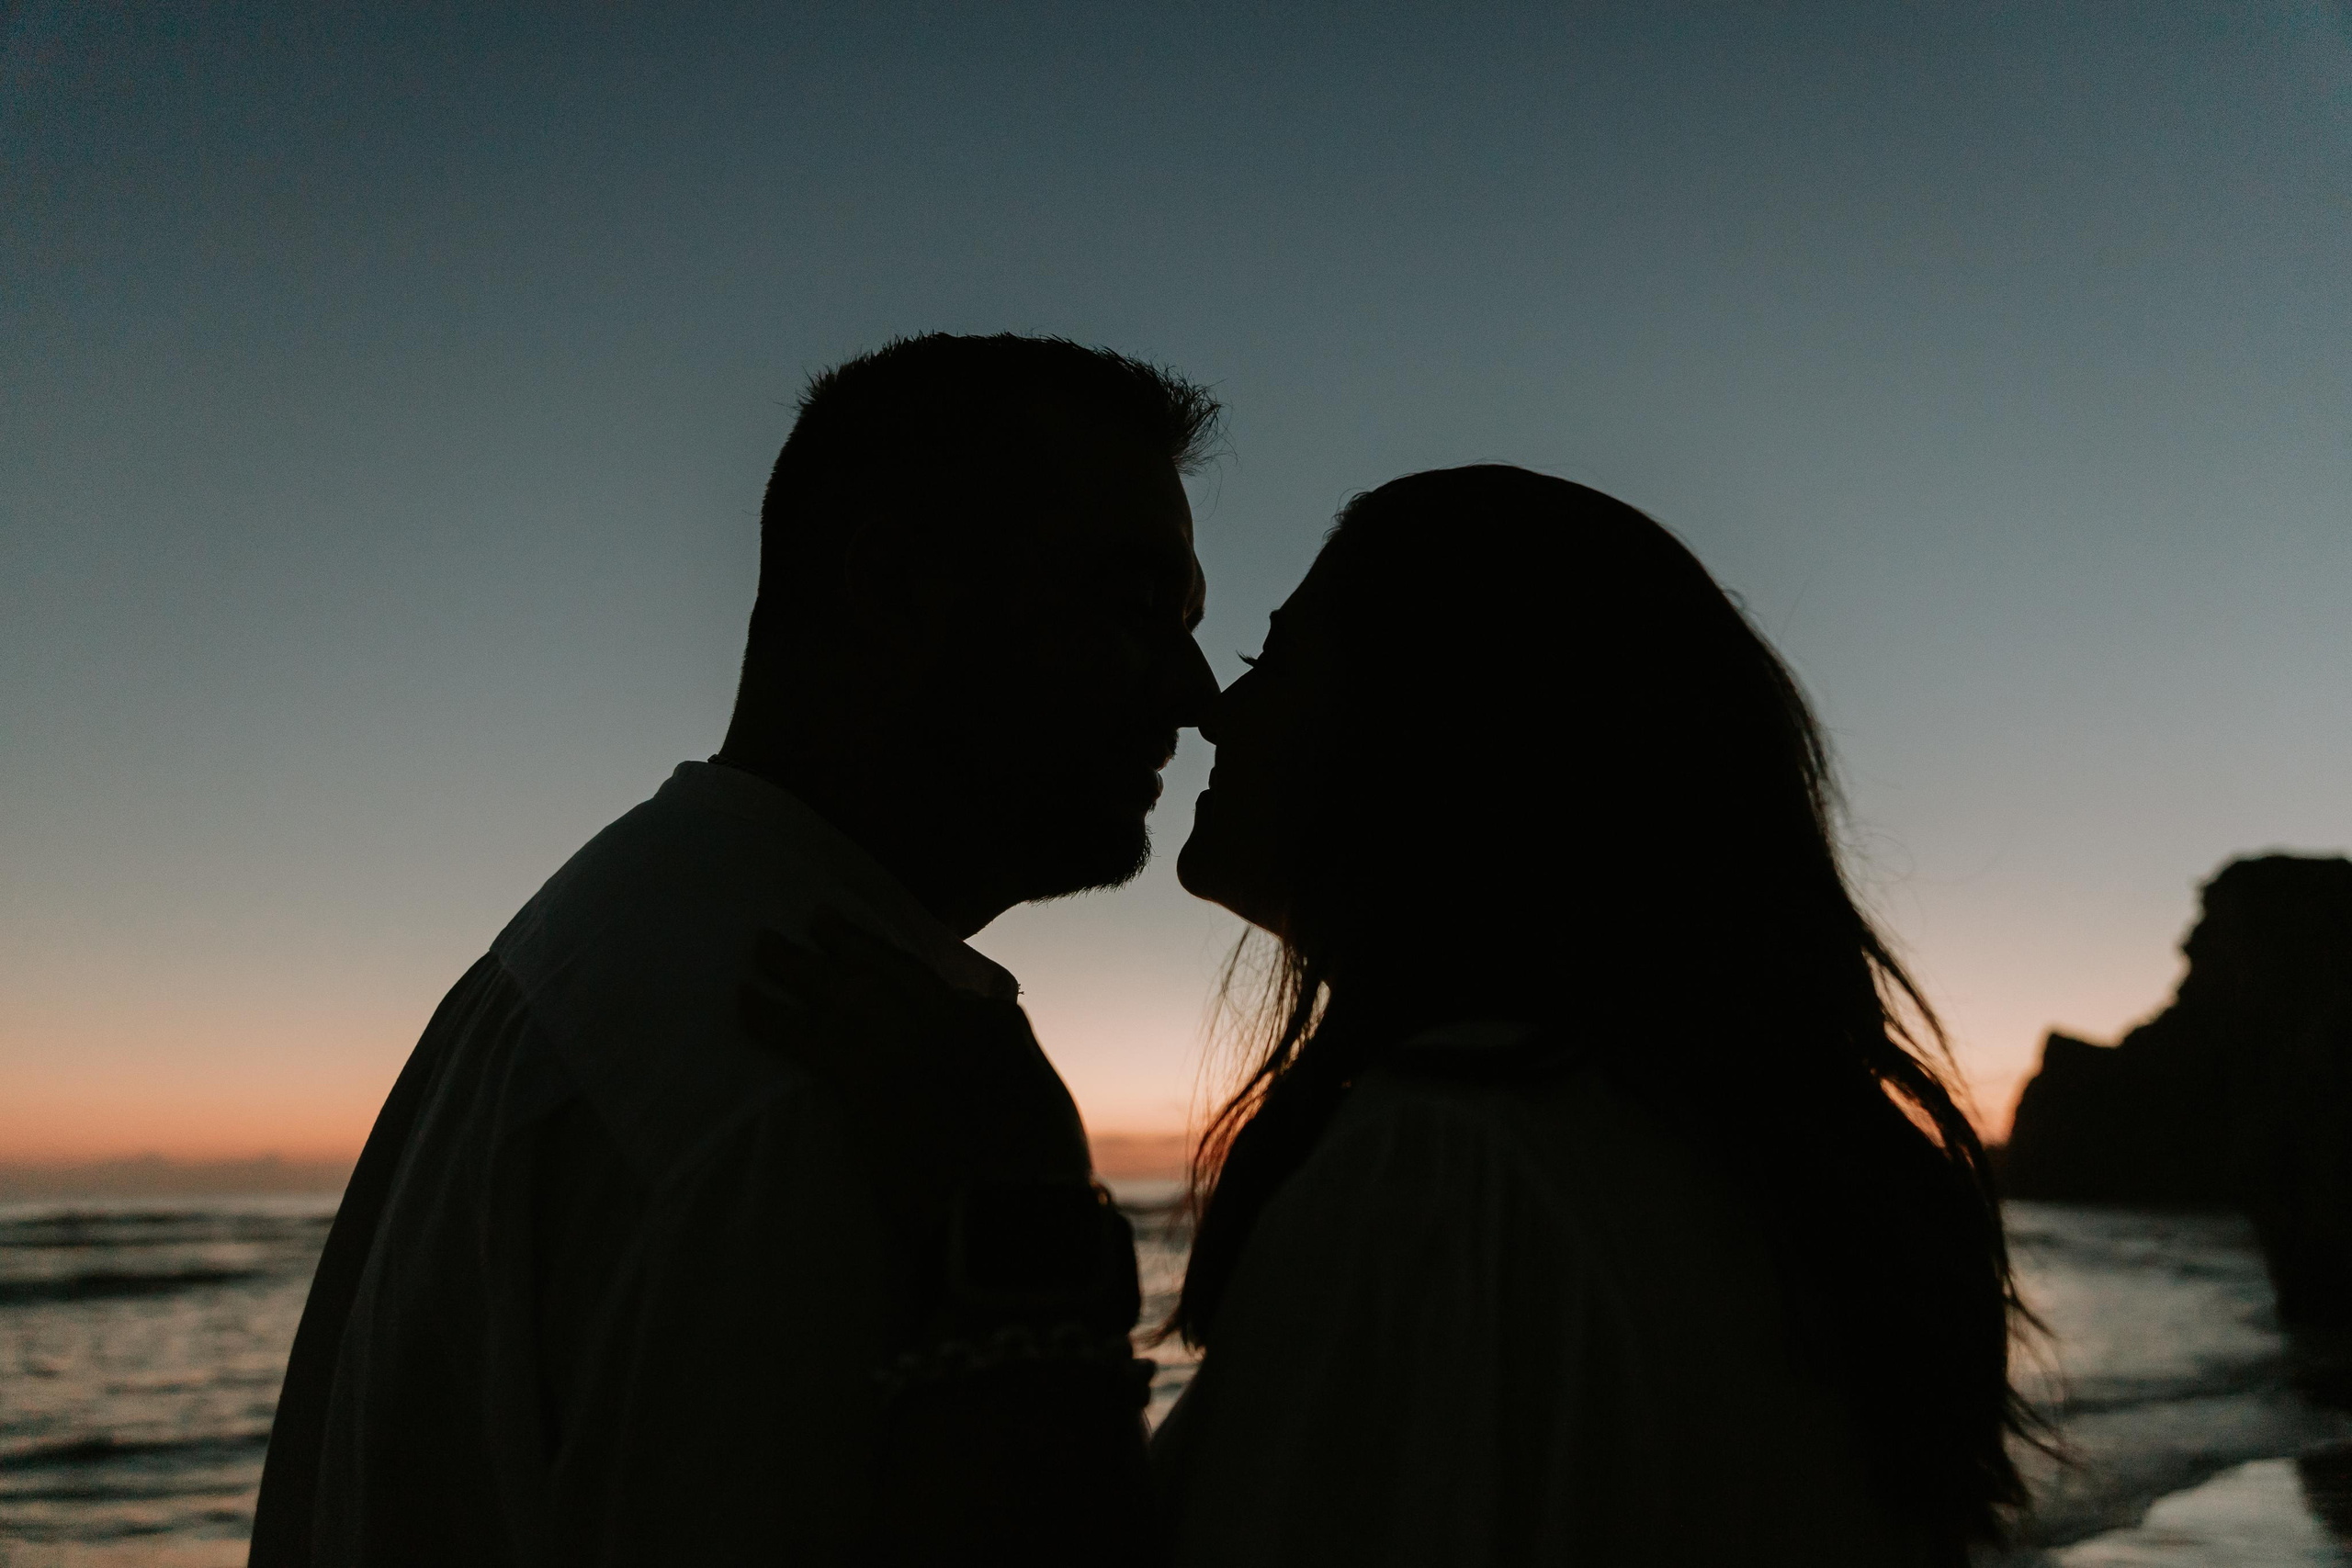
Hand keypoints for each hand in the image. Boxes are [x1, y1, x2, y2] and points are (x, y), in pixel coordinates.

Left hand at [740, 908, 1090, 1249]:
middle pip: (885, 970)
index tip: (878, 959)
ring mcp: (907, 1042)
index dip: (900, 968)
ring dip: (797, 965)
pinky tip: (745, 1000)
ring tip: (764, 944)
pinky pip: (806, 1035)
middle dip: (846, 942)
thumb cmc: (1040, 1177)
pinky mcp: (867, 1077)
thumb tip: (993, 1050)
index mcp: (996, 1025)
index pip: (941, 983)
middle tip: (815, 918)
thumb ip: (1012, 1065)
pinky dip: (771, 1015)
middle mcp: (950, 1018)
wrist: (1014, 1215)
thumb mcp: (1042, 1104)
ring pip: (840, 989)